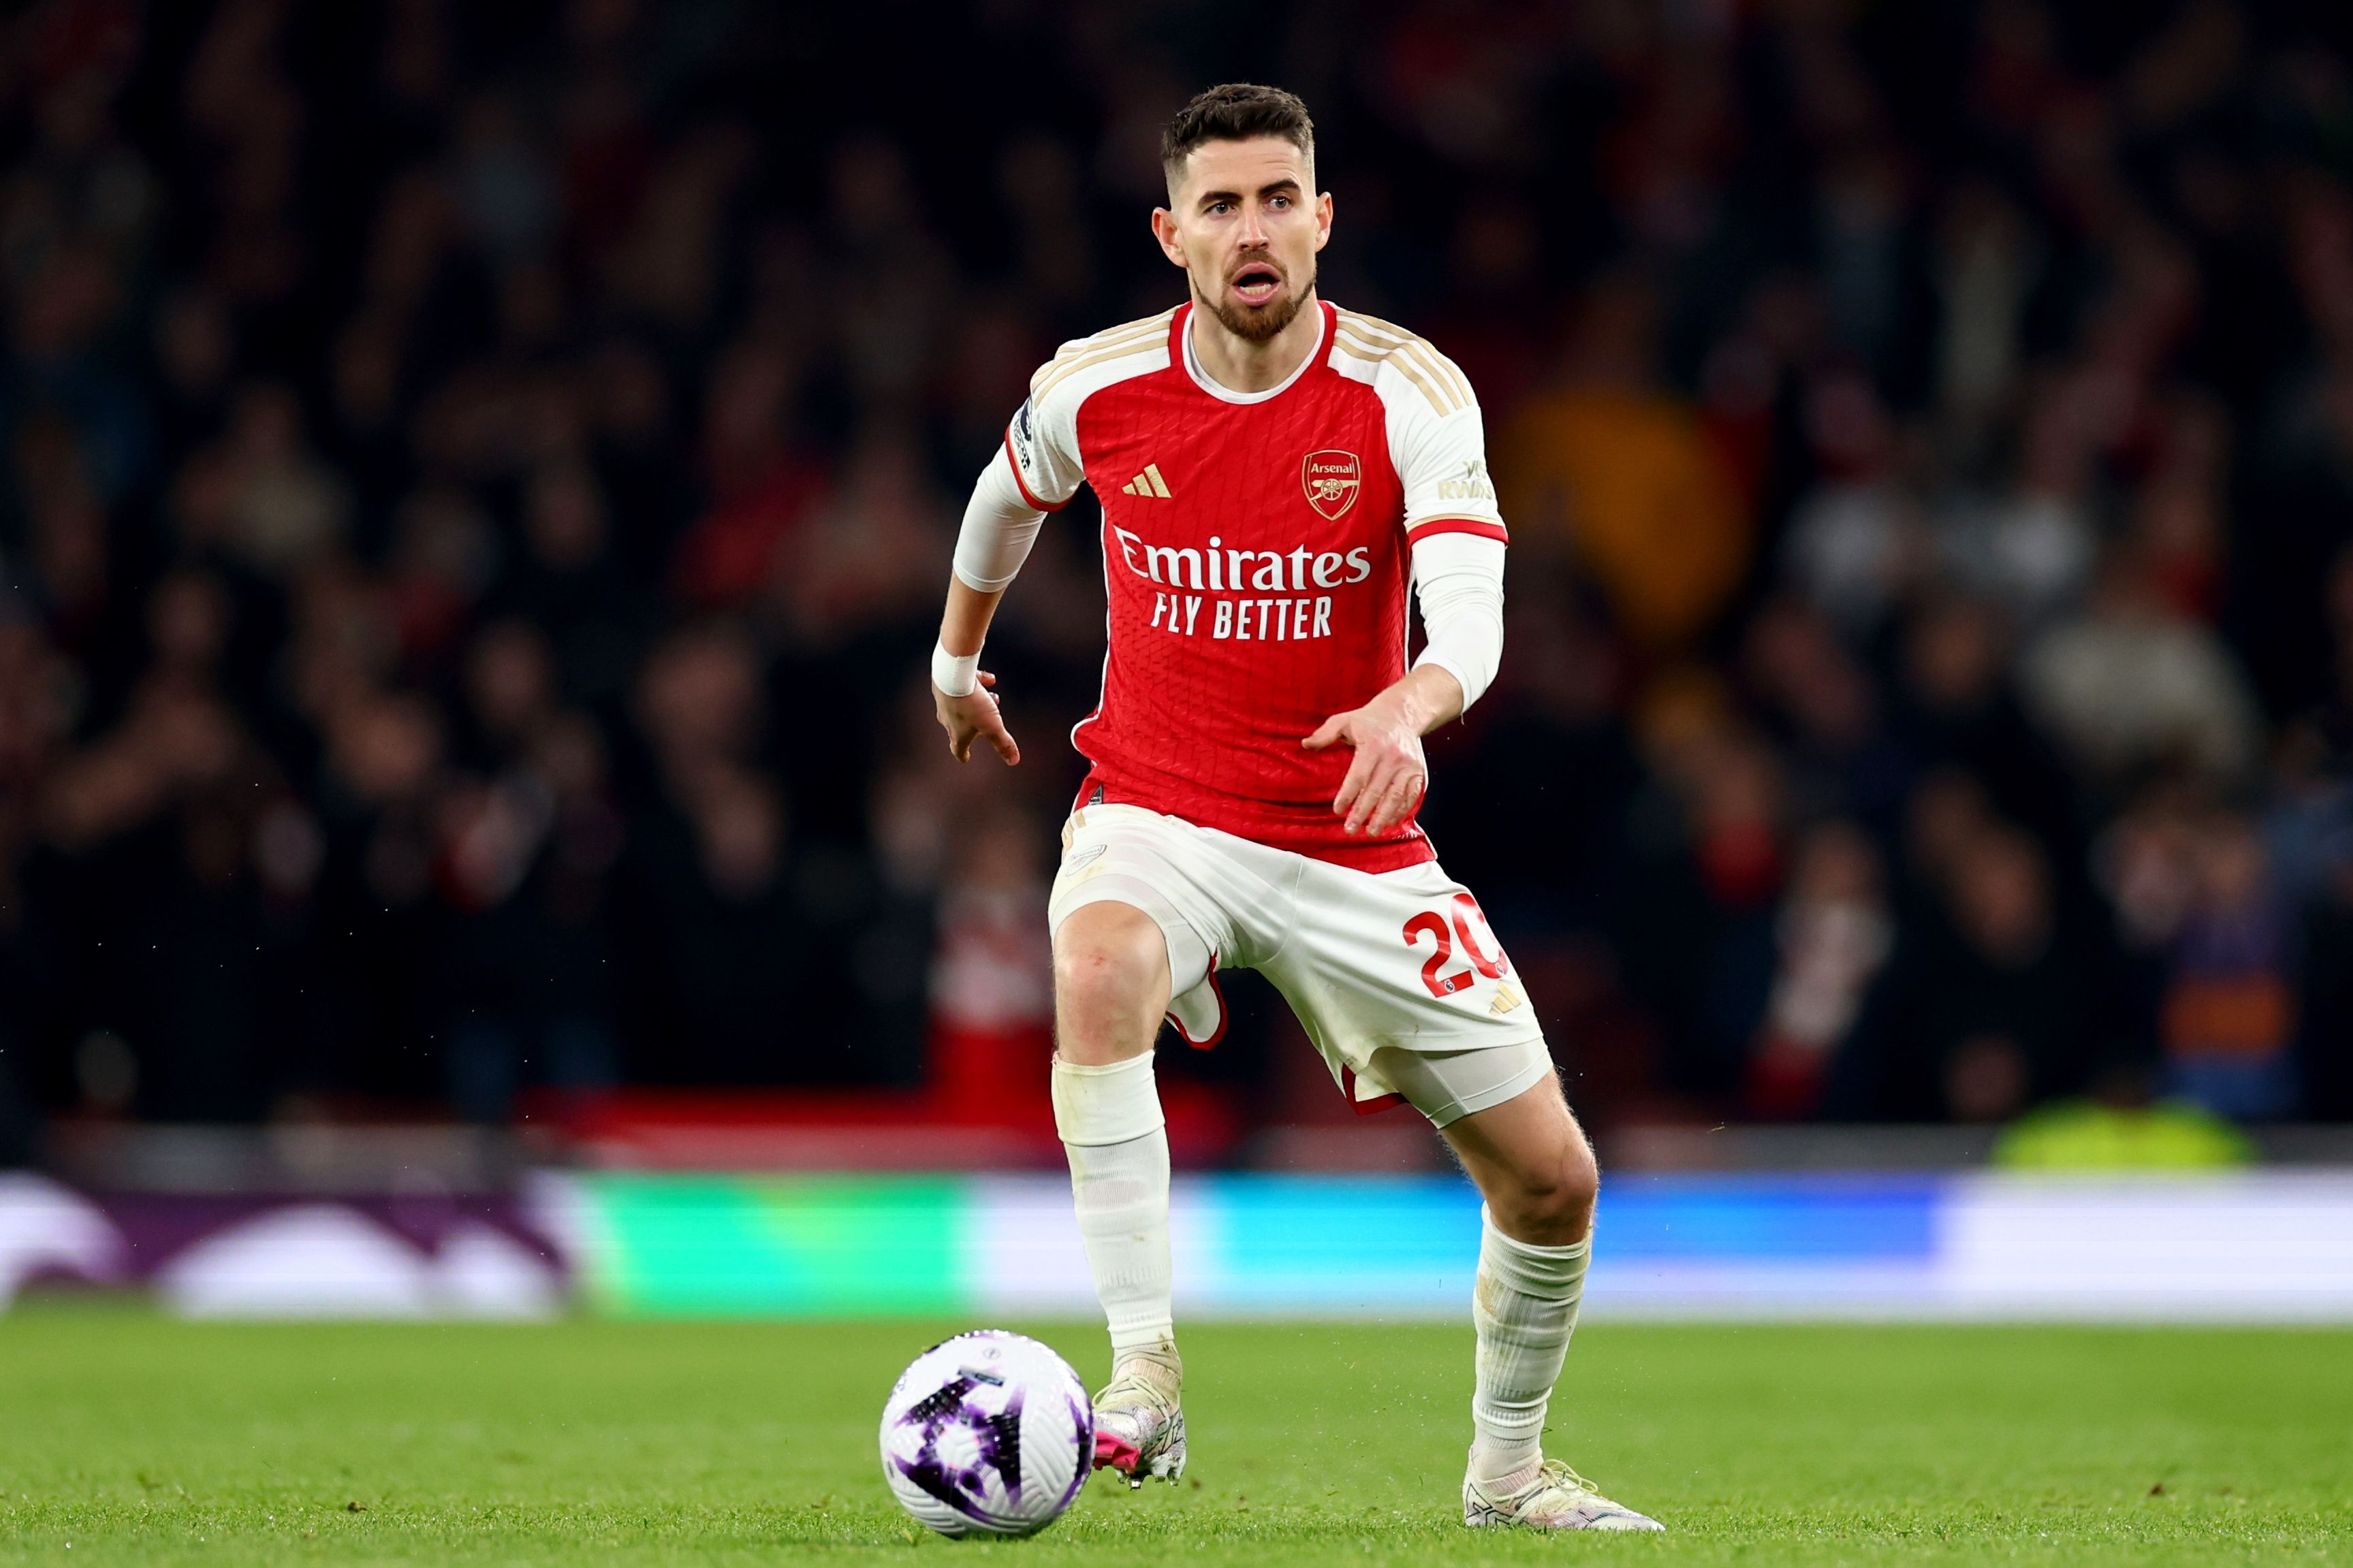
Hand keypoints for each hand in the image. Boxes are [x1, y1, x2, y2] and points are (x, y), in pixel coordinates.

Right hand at [934, 670, 1019, 764]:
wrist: (953, 675)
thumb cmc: (970, 704)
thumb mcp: (992, 726)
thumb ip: (1003, 743)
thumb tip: (1013, 760)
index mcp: (957, 734)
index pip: (958, 749)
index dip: (963, 754)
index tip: (966, 757)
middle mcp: (947, 719)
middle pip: (960, 727)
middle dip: (975, 725)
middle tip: (986, 723)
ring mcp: (944, 702)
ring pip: (962, 706)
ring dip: (978, 704)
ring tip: (992, 698)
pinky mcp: (944, 685)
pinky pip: (961, 686)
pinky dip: (976, 684)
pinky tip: (988, 679)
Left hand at [1301, 686, 1429, 835]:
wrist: (1402, 714)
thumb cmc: (1369, 721)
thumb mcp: (1344, 720)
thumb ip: (1325, 734)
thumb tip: (1305, 744)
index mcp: (1373, 745)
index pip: (1358, 775)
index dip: (1347, 795)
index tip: (1337, 810)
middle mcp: (1393, 756)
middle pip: (1376, 790)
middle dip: (1362, 812)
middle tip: (1350, 829)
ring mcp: (1408, 765)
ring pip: (1395, 796)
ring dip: (1383, 816)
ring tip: (1371, 831)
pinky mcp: (1419, 772)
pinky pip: (1411, 795)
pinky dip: (1401, 811)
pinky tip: (1389, 821)